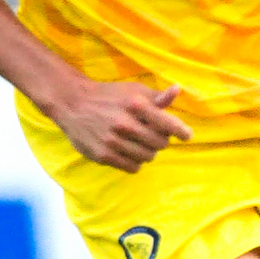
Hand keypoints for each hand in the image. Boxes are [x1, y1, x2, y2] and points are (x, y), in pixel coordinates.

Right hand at [52, 81, 190, 173]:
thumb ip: (157, 97)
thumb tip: (177, 90)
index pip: (169, 124)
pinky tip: (130, 151)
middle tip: (154, 134)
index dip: (182, 132)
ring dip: (149, 151)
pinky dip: (136, 161)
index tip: (186, 136)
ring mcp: (112, 142)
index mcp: (136, 105)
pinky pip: (133, 167)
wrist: (73, 103)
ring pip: (148, 157)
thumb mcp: (134, 90)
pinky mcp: (103, 155)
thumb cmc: (109, 96)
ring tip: (141, 142)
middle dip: (162, 140)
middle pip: (161, 143)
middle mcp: (125, 124)